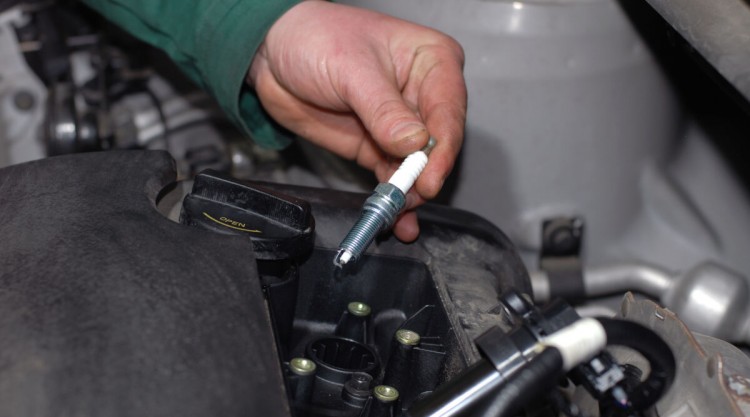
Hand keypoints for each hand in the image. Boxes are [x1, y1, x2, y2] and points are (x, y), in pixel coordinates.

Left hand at [248, 0, 466, 241]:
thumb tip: (413, 143)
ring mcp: (402, 124)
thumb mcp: (350, 70)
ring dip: (411, 193)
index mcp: (432, 60)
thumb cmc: (315, 37)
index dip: (441, 147)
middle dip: (427, 174)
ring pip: (418, 167)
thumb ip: (383, 110)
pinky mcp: (379, 147)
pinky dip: (394, 199)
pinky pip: (393, 177)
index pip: (448, 110)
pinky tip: (396, 217)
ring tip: (399, 213)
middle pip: (438, 143)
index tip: (429, 176)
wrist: (273, 53)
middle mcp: (424, 93)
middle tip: (412, 196)